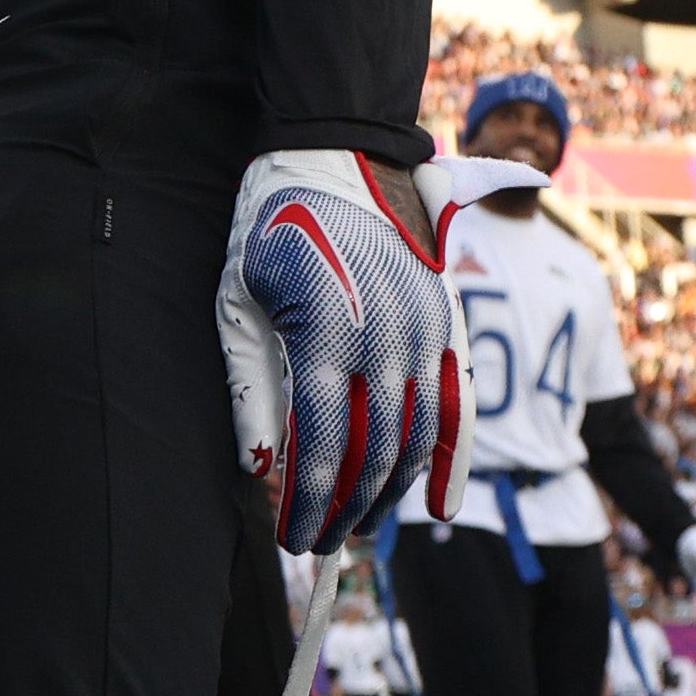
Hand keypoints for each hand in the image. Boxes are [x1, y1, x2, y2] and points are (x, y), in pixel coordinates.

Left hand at [216, 150, 526, 550]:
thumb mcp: (238, 299)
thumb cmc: (271, 225)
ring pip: (419, 438)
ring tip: (356, 524)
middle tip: (315, 542)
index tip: (289, 536)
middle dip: (344, 509)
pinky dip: (452, 459)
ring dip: (390, 493)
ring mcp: (427, 330)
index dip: (308, 501)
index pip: (324, 446)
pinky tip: (440, 505)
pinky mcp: (447, 321)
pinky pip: (458, 404)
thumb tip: (259, 469)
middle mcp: (388, 337)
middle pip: (375, 453)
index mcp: (327, 332)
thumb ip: (249, 386)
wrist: (337, 152)